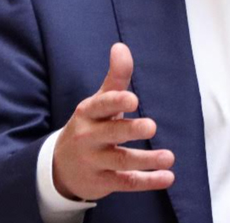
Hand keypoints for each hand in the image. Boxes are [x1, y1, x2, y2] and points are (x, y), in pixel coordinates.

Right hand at [52, 43, 175, 200]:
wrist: (60, 167)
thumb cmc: (90, 126)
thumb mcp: (99, 102)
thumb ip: (115, 77)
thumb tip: (121, 46)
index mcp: (89, 113)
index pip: (102, 105)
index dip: (117, 102)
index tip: (133, 99)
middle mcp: (89, 137)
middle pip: (111, 133)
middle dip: (130, 130)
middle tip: (151, 126)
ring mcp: (95, 161)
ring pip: (121, 161)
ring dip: (146, 160)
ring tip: (169, 156)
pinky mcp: (103, 182)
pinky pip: (126, 182)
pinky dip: (148, 181)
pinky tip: (168, 177)